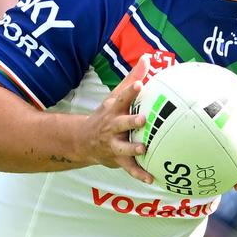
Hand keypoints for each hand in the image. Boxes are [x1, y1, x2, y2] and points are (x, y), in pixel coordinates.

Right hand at [75, 54, 153, 183]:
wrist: (84, 140)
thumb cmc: (107, 115)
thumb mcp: (116, 96)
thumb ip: (133, 78)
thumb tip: (148, 58)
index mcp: (114, 109)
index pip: (122, 97)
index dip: (131, 91)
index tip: (140, 84)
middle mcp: (112, 126)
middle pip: (121, 123)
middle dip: (131, 122)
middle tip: (143, 120)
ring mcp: (113, 143)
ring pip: (123, 147)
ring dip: (133, 149)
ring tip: (144, 149)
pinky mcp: (117, 158)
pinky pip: (130, 168)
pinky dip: (140, 174)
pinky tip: (152, 178)